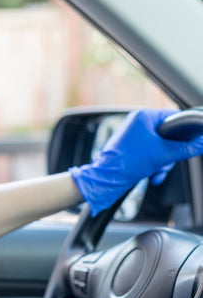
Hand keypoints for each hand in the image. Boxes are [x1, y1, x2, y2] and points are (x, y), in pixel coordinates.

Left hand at [70, 108, 202, 215]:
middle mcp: (137, 124)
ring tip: (155, 171)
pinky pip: (151, 156)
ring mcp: (134, 138)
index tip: (190, 143)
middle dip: (170, 155)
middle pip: (169, 137)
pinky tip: (152, 176)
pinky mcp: (132, 150)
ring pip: (161, 149)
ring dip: (162, 164)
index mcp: (143, 116)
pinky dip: (154, 167)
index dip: (184, 132)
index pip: (174, 118)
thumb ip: (186, 148)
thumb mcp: (163, 155)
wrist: (106, 180)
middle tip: (165, 162)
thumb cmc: (128, 163)